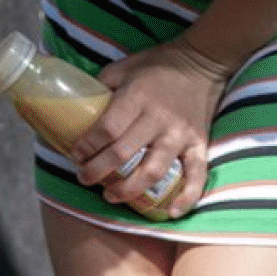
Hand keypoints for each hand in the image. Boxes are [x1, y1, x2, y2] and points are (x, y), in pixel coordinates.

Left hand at [72, 38, 230, 216]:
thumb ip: (102, 85)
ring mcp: (181, 134)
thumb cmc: (156, 65)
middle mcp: (158, 118)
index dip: (88, 146)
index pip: (107, 128)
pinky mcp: (200, 144)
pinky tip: (170, 213)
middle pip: (124, 153)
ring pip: (155, 170)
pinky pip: (197, 176)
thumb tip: (77, 104)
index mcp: (136, 97)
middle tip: (84, 179)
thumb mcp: (123, 67)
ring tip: (110, 196)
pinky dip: (186, 197)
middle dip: (99, 171)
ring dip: (131, 188)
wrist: (201, 62)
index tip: (74, 156)